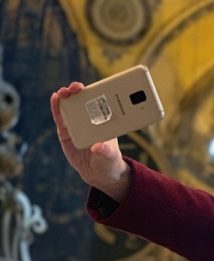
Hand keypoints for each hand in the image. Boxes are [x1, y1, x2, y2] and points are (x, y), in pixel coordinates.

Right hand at [50, 82, 129, 201]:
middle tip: (76, 88)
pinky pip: (60, 118)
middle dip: (79, 91)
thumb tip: (98, 146)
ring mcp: (77, 125)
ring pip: (70, 107)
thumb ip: (105, 151)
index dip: (96, 92)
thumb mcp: (110, 156)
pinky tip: (55, 99)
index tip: (94, 87)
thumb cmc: (108, 160)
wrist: (98, 173)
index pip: (101, 103)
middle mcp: (90, 120)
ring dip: (66, 97)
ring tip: (63, 92)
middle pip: (83, 101)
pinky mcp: (66, 132)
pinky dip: (57, 108)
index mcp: (104, 122)